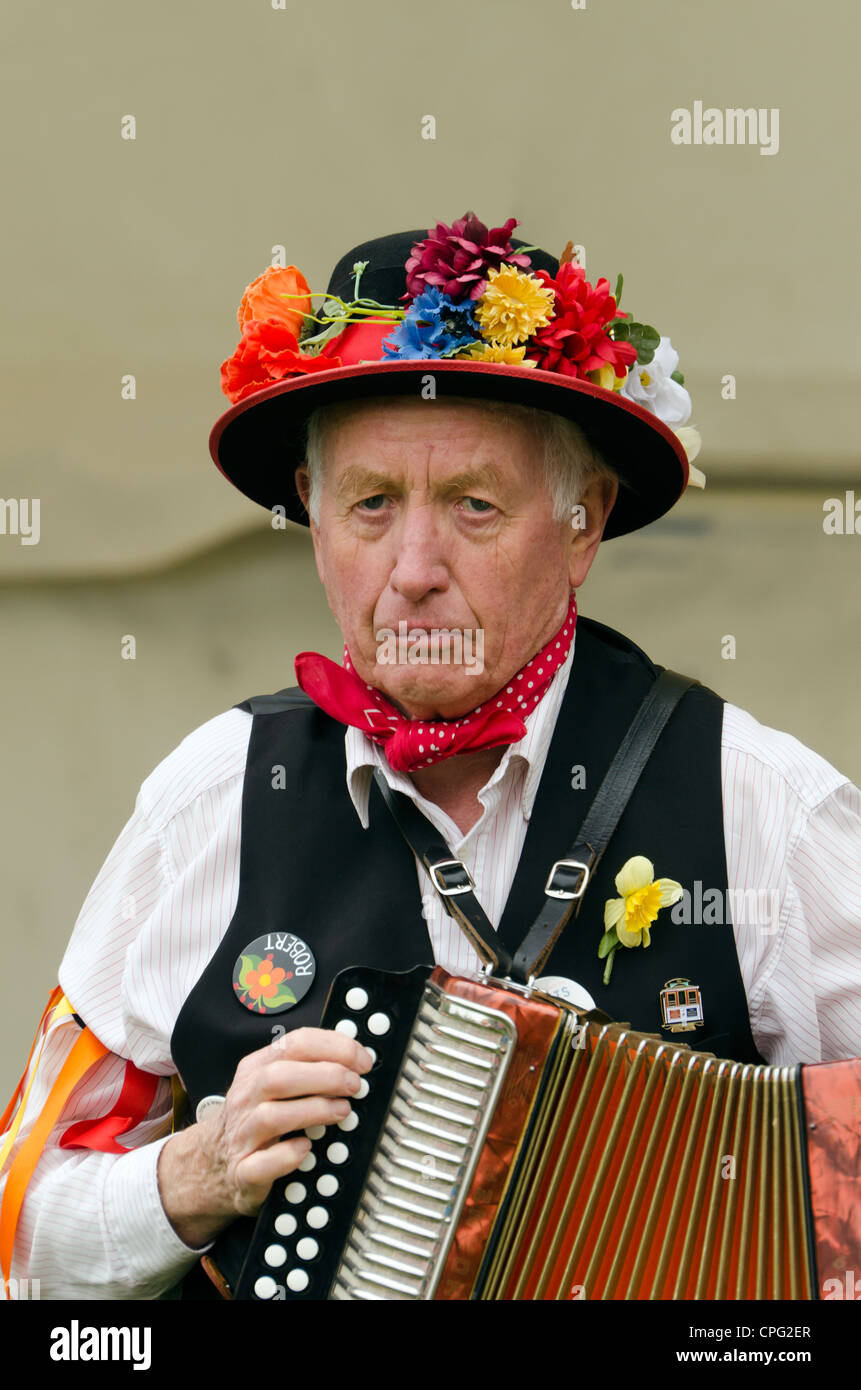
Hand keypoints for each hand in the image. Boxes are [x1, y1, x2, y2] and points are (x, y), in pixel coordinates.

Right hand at [158, 1028, 372, 1247]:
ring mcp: (242, 1135)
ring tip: (342, 1112)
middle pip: (279, 1076)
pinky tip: (307, 1148)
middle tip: (355, 1085)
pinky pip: (262, 1164)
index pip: (294, 1043)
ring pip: (271, 1117)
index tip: (362, 1060)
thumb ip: (307, 1067)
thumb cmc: (257, 1119)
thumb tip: (356, 1058)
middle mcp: (246, 1098)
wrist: (213, 1163)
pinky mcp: (244, 1172)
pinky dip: (287, 1156)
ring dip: (313, 1111)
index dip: (334, 1048)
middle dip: (325, 1076)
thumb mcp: (274, 1083)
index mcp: (256, 1068)